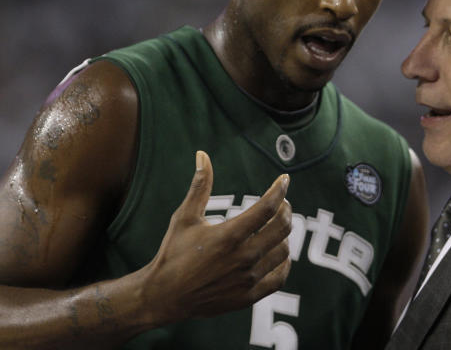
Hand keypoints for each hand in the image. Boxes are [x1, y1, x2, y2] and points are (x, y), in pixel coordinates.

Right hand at [142, 150, 291, 324]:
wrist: (165, 296)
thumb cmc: (173, 253)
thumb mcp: (184, 217)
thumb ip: (200, 185)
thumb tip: (202, 155)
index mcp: (228, 235)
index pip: (267, 207)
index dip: (279, 190)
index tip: (284, 180)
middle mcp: (243, 258)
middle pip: (281, 228)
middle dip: (285, 210)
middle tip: (281, 203)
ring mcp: (247, 279)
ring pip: (283, 251)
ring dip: (284, 235)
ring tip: (276, 226)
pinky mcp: (248, 296)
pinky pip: (279, 278)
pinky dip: (284, 263)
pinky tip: (278, 253)